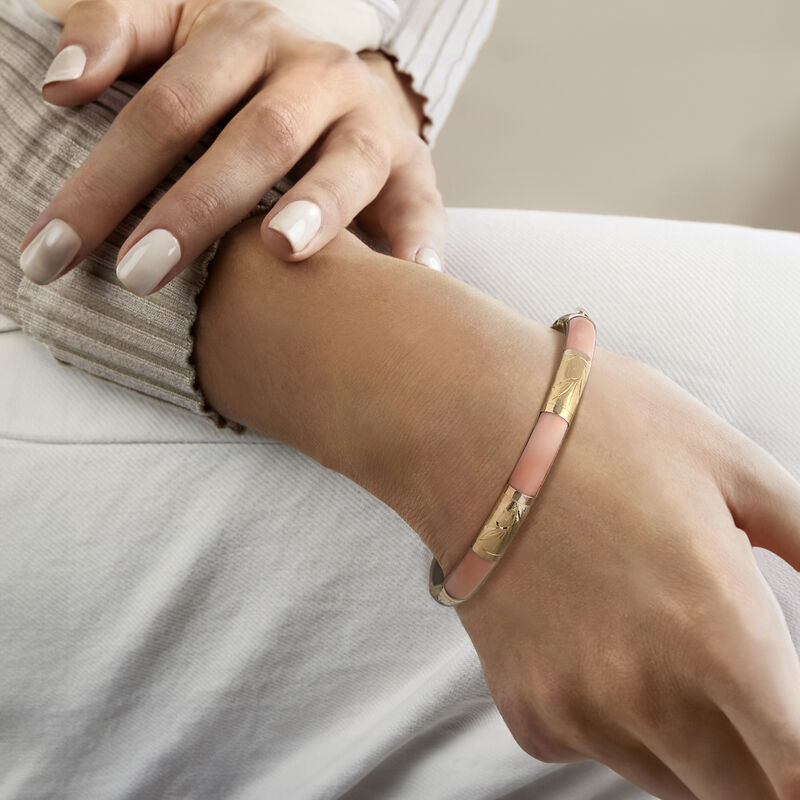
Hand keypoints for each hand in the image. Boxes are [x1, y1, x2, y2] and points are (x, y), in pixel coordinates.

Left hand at [20, 0, 445, 294]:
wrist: (336, 74)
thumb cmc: (239, 71)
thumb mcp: (175, 28)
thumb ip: (114, 33)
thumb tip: (59, 88)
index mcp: (247, 37)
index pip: (165, 108)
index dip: (104, 180)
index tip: (52, 253)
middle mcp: (315, 76)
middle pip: (253, 138)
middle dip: (195, 207)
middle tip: (140, 275)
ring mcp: (370, 124)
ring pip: (346, 161)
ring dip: (318, 205)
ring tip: (282, 250)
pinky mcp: (414, 170)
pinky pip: (423, 204)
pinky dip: (419, 239)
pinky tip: (411, 275)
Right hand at [195, 215, 799, 798]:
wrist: (467, 426)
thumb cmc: (602, 429)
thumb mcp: (733, 466)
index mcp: (720, 635)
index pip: (798, 778)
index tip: (794, 734)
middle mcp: (648, 697)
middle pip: (746, 793)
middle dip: (763, 754)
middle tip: (735, 672)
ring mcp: (578, 711)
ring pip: (675, 777)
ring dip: (694, 736)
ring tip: (660, 634)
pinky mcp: (528, 711)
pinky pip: (601, 746)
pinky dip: (617, 716)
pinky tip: (594, 634)